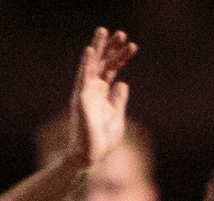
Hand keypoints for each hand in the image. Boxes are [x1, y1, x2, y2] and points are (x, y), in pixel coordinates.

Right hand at [64, 27, 136, 170]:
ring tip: (104, 31)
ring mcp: (86, 92)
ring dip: (98, 48)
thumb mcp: (117, 115)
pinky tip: (91, 50)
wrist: (91, 156)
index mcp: (102, 93)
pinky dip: (86, 64)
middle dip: (111, 48)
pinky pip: (83, 78)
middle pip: (102, 63)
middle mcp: (92, 89)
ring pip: (92, 65)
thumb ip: (118, 99)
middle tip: (122, 33)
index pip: (112, 70)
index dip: (121, 57)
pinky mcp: (81, 99)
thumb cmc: (102, 139)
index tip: (132, 46)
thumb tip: (123, 83)